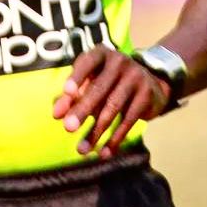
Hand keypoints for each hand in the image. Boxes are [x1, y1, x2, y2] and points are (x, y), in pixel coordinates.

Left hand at [52, 45, 170, 158]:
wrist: (151, 81)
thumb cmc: (109, 81)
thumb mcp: (90, 82)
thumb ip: (71, 96)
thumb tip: (56, 114)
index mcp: (101, 54)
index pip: (87, 63)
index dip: (77, 77)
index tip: (67, 92)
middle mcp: (119, 62)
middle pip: (99, 89)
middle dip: (82, 110)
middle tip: (68, 128)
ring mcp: (135, 77)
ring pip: (113, 107)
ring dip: (96, 131)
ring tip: (82, 149)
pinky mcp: (146, 96)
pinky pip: (129, 120)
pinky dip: (115, 138)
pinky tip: (104, 152)